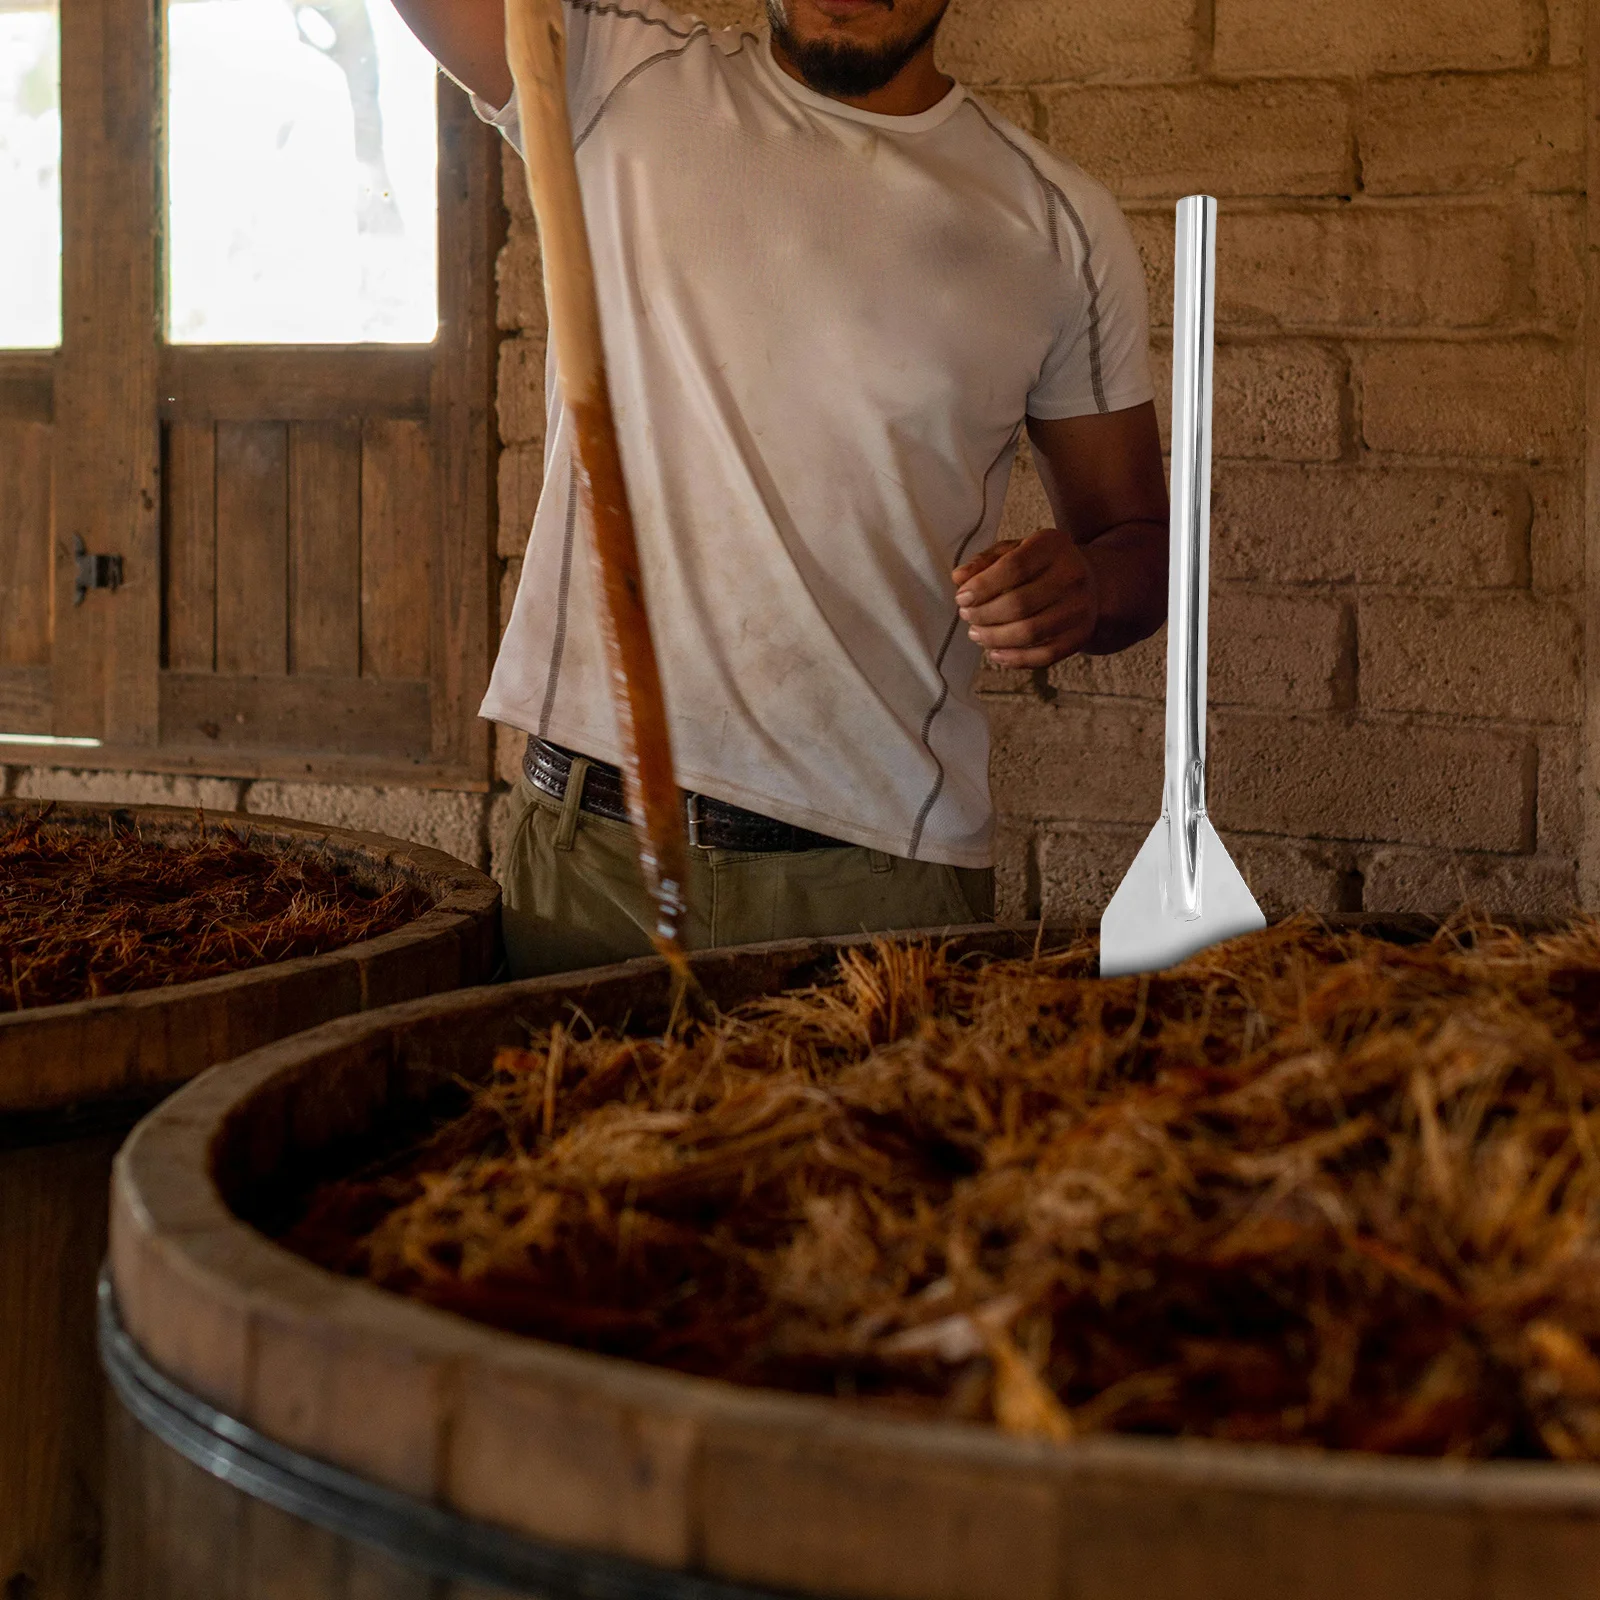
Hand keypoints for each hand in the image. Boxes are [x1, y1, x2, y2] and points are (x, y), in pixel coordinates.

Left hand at [952, 528, 1099, 668]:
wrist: (1092, 581)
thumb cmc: (1041, 564)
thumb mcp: (1015, 550)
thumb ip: (985, 561)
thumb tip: (958, 578)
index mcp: (1054, 546)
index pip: (1014, 567)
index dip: (983, 586)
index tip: (962, 598)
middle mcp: (1072, 575)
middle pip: (1020, 603)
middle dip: (984, 614)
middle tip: (967, 616)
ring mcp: (1080, 608)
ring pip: (1030, 632)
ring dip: (995, 637)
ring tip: (976, 634)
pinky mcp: (1081, 635)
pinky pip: (1045, 655)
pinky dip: (1015, 659)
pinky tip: (995, 654)